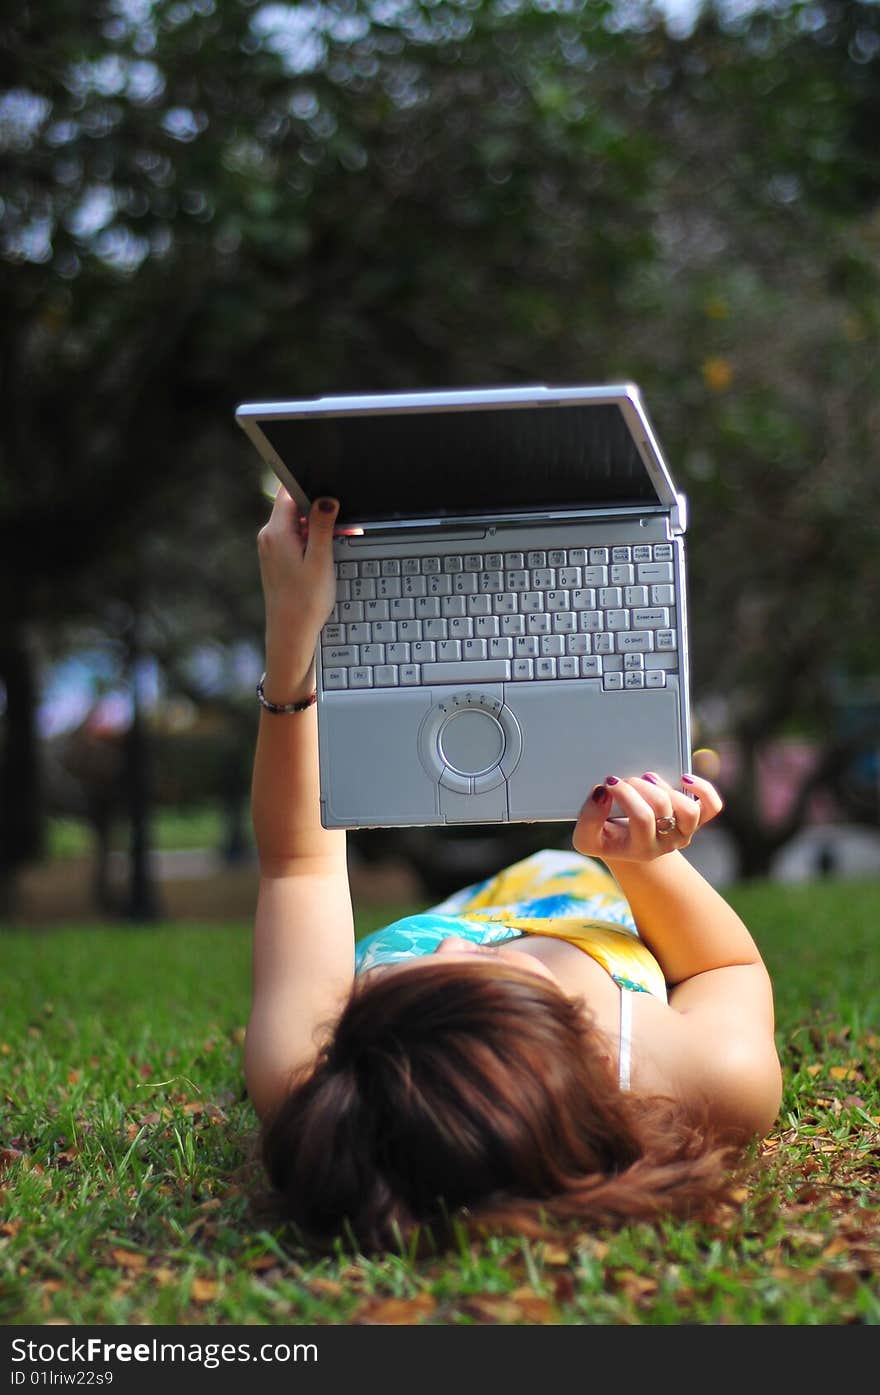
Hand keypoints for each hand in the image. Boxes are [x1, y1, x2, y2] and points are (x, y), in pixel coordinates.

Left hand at [257, 487, 338, 692]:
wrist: (290, 634)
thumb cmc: (305, 602)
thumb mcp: (320, 560)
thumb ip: (321, 525)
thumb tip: (325, 498)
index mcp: (276, 532)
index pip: (289, 492)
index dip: (311, 489)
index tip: (331, 497)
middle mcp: (268, 537)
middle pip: (295, 507)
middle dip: (320, 513)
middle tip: (345, 527)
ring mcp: (270, 548)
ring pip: (296, 524)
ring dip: (318, 530)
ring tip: (336, 546)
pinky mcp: (276, 559)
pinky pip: (294, 539)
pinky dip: (311, 542)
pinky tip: (325, 557)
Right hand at [572, 772, 722, 862]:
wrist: (628, 846)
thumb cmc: (608, 837)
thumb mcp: (587, 837)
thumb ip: (588, 819)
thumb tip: (603, 793)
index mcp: (642, 849)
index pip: (642, 818)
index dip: (624, 794)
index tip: (608, 782)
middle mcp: (667, 843)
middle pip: (662, 807)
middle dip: (638, 785)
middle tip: (624, 781)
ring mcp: (684, 832)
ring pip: (688, 809)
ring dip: (665, 787)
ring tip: (647, 779)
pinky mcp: (696, 820)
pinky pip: (712, 807)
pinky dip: (703, 789)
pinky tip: (684, 778)